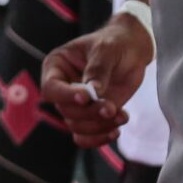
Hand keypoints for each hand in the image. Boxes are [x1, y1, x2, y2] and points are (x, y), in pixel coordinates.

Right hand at [39, 13, 155, 148]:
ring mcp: (76, 104)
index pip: (51, 88)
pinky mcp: (90, 116)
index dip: (66, 96)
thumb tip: (93, 92)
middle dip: (90, 113)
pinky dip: (98, 139)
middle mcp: (62, 88)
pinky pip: (85, 137)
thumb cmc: (115, 43)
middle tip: (111, 108)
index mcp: (56, 67)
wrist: (132, 50)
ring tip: (121, 116)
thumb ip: (98, 69)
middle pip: (66, 110)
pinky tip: (115, 131)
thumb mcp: (106, 49)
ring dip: (99, 126)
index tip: (87, 97)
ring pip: (77, 126)